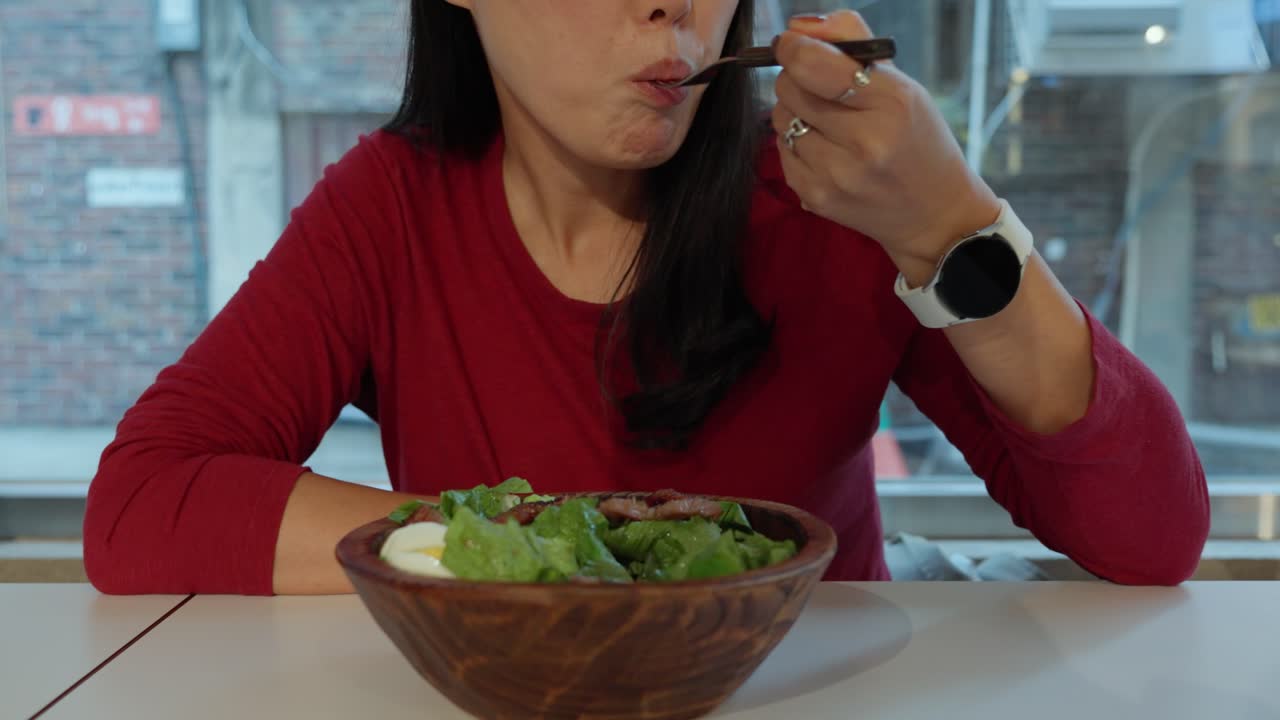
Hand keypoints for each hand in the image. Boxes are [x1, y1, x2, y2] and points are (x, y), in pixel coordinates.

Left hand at [771, 11, 1001, 285]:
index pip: (814, 65)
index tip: (791, 44)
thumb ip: (852, 43)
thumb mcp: (903, 85)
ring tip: (828, 122)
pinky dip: (796, 143)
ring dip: (795, 112)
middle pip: (790, 89)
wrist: (933, 214)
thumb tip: (797, 28)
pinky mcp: (815, 197)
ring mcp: (836, 175)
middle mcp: (863, 142)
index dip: (794, 49)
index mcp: (892, 104)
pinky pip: (782, 151)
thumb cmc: (918, 140)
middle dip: (797, 79)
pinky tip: (826, 149)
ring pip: (780, 119)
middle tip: (820, 86)